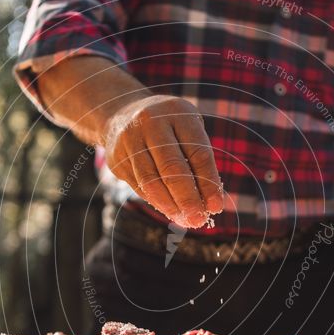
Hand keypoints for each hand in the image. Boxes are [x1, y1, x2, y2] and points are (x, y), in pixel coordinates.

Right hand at [101, 94, 224, 227]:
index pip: (198, 152)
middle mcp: (151, 122)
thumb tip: (209, 203)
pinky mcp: (118, 158)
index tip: (215, 207)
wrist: (122, 114)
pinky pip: (139, 186)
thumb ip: (198, 160)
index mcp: (177, 113)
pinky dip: (156, 202)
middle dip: (187, 199)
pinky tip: (170, 211)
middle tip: (198, 220)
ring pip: (151, 181)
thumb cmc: (168, 127)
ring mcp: (130, 140)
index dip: (208, 182)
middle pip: (172, 168)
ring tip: (184, 221)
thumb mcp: (187, 130)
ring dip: (170, 205)